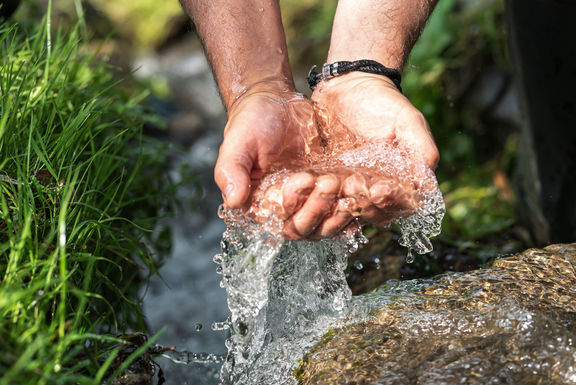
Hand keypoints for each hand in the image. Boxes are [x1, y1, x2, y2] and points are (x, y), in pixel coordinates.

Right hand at [216, 86, 345, 239]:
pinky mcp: (327, 192)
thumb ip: (231, 172)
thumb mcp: (237, 143)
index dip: (292, 206)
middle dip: (319, 208)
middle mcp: (284, 210)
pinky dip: (353, 204)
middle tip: (328, 181)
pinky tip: (363, 192)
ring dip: (338, 211)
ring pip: (326, 223)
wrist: (275, 101)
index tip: (302, 179)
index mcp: (258, 205)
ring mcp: (308, 203)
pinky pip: (341, 207)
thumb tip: (234, 201)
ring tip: (349, 188)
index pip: (277, 222)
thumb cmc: (250, 122)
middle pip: (305, 227)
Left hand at [309, 71, 438, 227]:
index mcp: (403, 181)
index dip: (391, 200)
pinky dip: (319, 197)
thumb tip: (427, 187)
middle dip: (362, 204)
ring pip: (349, 209)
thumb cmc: (382, 102)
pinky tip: (312, 188)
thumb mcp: (407, 120)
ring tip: (332, 191)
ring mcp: (352, 189)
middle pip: (374, 212)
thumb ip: (422, 150)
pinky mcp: (329, 184)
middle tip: (350, 189)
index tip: (378, 190)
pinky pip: (324, 198)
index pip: (402, 203)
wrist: (346, 87)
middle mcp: (379, 191)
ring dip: (340, 204)